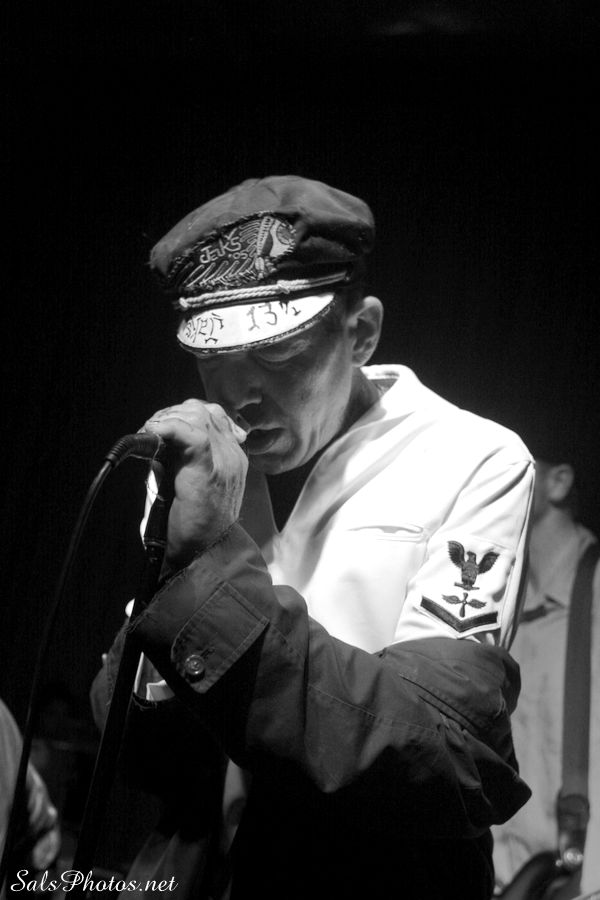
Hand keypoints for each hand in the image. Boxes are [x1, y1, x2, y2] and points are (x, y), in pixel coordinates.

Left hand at [142, 399, 247, 567]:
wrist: (202, 555)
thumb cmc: (192, 526)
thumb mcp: (188, 485)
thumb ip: (180, 461)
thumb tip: (158, 441)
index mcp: (233, 458)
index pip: (212, 416)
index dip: (183, 414)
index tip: (160, 426)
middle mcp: (233, 455)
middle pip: (203, 411)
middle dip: (171, 413)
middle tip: (150, 429)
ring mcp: (225, 462)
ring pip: (198, 417)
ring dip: (167, 420)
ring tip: (150, 434)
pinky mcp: (209, 471)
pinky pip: (192, 435)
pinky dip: (168, 428)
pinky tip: (153, 433)